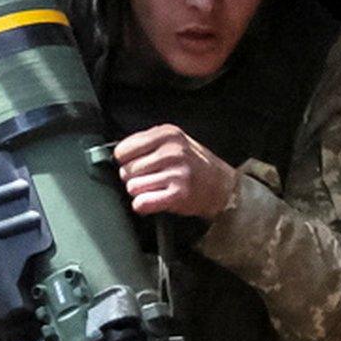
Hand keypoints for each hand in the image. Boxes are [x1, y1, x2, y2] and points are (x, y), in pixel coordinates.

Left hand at [113, 124, 238, 217]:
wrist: (222, 185)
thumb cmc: (193, 164)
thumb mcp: (175, 141)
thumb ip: (148, 142)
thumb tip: (119, 153)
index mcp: (167, 134)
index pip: (123, 150)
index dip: (125, 160)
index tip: (135, 164)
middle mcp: (171, 152)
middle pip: (126, 170)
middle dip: (133, 178)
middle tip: (149, 179)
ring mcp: (176, 173)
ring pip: (132, 187)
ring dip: (139, 192)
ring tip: (155, 189)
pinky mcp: (178, 194)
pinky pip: (142, 203)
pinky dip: (143, 205)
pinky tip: (154, 201)